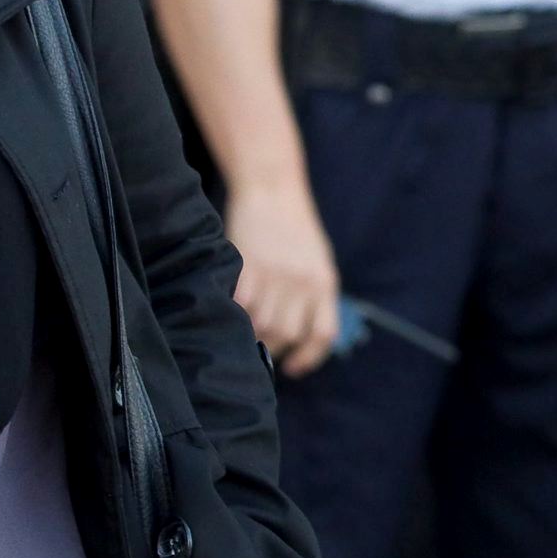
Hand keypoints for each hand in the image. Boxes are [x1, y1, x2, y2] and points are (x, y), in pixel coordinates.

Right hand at [226, 177, 341, 375]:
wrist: (272, 188)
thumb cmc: (295, 229)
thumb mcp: (316, 261)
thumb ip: (313, 296)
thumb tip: (299, 338)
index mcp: (325, 282)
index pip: (322, 334)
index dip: (308, 358)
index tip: (293, 369)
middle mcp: (303, 281)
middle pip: (288, 334)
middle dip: (274, 347)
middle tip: (262, 344)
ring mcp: (275, 274)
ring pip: (263, 325)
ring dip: (251, 333)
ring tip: (244, 330)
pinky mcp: (248, 266)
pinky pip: (241, 305)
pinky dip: (235, 315)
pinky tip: (231, 313)